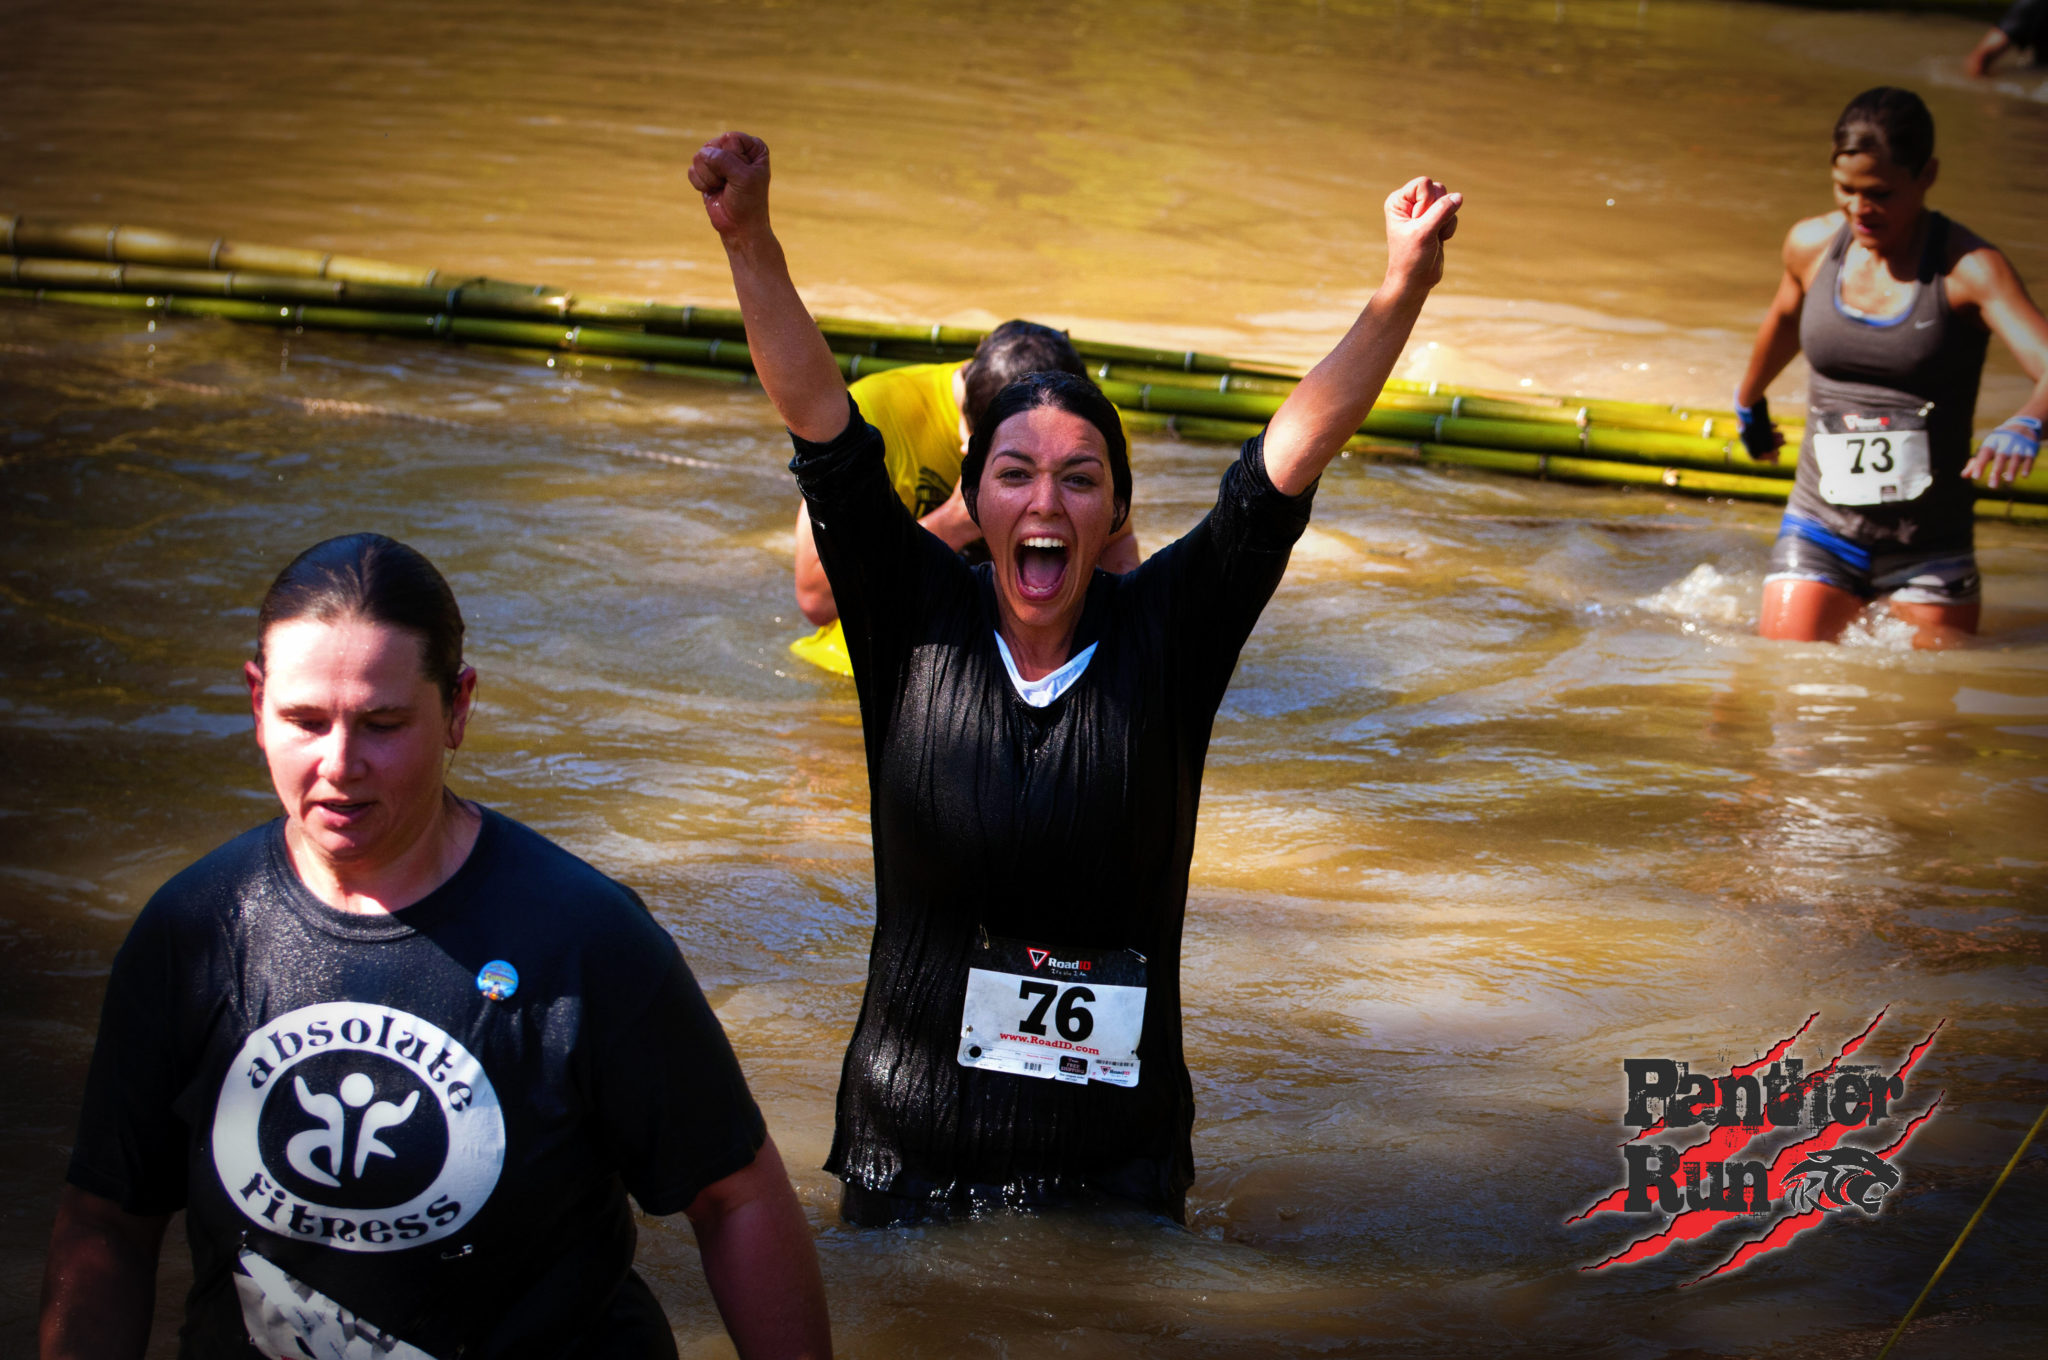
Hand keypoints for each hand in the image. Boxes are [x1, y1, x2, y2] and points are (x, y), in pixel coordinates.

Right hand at [690, 131, 771, 242]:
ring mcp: (718, 160)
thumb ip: (724, 161)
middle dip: (718, 169)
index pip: (730, 139)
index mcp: (752, 147)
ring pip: (699, 157)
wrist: (740, 227)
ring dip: (710, 178)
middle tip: (731, 184)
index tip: (743, 175)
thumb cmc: (748, 202)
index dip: (733, 158)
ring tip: (723, 187)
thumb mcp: (743, 178)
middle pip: (712, 146)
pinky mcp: (705, 172)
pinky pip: (692, 170)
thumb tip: (702, 153)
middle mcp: (735, 150)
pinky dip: (701, 184)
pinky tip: (713, 191)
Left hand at [1383, 177, 1461, 296]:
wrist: (1415, 280)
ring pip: (1448, 200)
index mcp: (1398, 200)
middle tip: (1425, 230)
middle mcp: (1410, 202)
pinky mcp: (1435, 220)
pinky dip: (1449, 227)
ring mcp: (1423, 211)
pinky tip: (1438, 240)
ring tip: (1432, 236)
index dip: (1426, 202)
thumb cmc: (1411, 257)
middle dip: (1438, 210)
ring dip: (1445, 220)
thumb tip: (1458, 196)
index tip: (1418, 222)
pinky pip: (1453, 212)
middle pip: (1438, 188)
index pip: (1424, 183)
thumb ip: (1442, 211)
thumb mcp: (1425, 232)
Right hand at [1734, 393, 1784, 462]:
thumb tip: (1776, 464)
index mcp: (1746, 442)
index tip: (1777, 454)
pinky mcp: (1754, 418)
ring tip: (1782, 435)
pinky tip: (1776, 426)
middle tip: (1784, 442)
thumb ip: (1769, 450)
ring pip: (1762, 435)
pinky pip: (1762, 426)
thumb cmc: (1756, 421)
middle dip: (1774, 445)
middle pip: (1760, 445)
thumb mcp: (1764, 438)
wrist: (1749, 400)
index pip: (1755, 456)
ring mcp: (1750, 426)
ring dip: (1774, 437)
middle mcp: (1746, 435)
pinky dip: (1770, 428)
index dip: (1767, 457)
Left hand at [1964, 415, 2039, 488]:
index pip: (1984, 453)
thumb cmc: (1999, 443)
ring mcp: (2019, 445)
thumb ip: (1976, 462)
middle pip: (2001, 456)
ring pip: (2016, 457)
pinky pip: (2029, 458)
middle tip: (1992, 486)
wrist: (2022, 426)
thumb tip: (1963, 476)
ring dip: (2013, 469)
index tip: (1975, 477)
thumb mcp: (1988, 448)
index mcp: (1993, 442)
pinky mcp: (2031, 448)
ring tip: (2008, 481)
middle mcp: (2006, 442)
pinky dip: (2027, 466)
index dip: (1979, 465)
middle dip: (1996, 471)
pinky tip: (2024, 476)